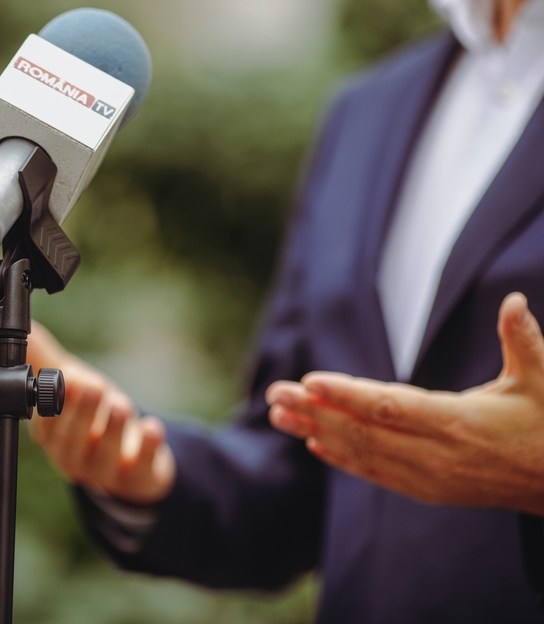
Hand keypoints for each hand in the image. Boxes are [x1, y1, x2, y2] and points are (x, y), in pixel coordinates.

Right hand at [27, 322, 175, 504]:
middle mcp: (73, 458)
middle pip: (71, 443)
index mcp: (52, 437)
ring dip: (112, 430)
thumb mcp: (69, 385)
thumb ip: (42, 357)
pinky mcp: (138, 478)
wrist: (131, 461)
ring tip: (119, 404)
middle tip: (90, 386)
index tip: (63, 383)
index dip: (52, 408)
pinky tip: (151, 427)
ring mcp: (105, 472)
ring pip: (104, 457)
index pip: (45, 427)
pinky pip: (140, 469)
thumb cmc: (92, 417)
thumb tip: (24, 324)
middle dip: (80, 415)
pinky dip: (146, 448)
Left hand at [265, 292, 543, 514]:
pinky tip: (313, 443)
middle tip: (275, 394)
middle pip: (363, 430)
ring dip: (316, 432)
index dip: (347, 394)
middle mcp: (436, 454)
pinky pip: (375, 473)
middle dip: (315, 411)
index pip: (390, 406)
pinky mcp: (426, 490)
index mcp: (458, 422)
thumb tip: (515, 301)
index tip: (308, 381)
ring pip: (362, 453)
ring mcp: (428, 477)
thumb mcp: (541, 380)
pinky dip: (342, 458)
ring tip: (278, 415)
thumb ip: (522, 340)